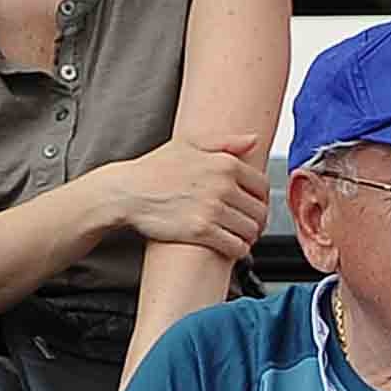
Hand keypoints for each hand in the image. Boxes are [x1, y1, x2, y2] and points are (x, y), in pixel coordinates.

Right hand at [98, 133, 270, 264]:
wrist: (127, 191)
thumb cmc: (155, 169)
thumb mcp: (190, 145)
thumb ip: (226, 142)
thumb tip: (254, 140)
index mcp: (224, 163)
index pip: (263, 187)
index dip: (261, 201)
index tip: (254, 208)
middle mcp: (222, 184)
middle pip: (259, 211)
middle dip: (256, 222)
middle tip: (247, 227)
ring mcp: (212, 208)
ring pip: (250, 231)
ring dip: (248, 238)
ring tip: (238, 238)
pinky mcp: (201, 231)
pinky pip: (236, 247)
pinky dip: (237, 251)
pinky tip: (229, 248)